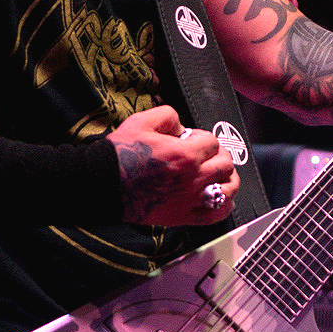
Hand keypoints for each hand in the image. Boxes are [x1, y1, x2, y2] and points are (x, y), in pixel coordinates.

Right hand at [109, 105, 239, 226]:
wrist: (103, 184)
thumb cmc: (121, 154)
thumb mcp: (142, 121)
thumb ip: (169, 115)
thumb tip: (182, 126)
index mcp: (185, 154)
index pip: (211, 141)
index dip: (201, 137)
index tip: (191, 139)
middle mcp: (192, 178)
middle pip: (225, 163)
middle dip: (217, 154)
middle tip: (205, 154)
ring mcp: (189, 199)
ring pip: (228, 188)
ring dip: (228, 178)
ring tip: (220, 173)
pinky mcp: (182, 215)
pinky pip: (215, 215)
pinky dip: (224, 206)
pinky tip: (220, 197)